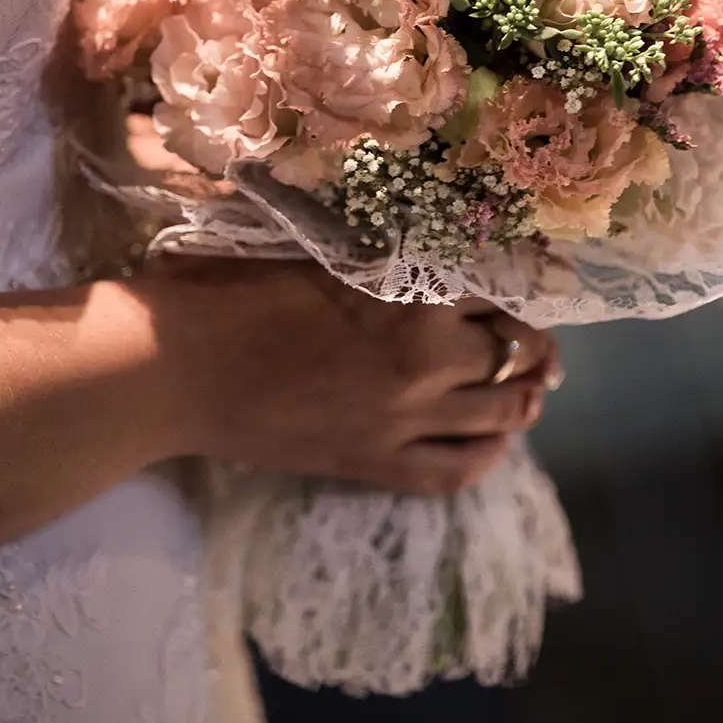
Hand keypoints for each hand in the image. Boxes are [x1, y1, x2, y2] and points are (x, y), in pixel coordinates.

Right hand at [148, 259, 559, 494]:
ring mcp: (403, 419)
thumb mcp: (327, 252)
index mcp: (411, 292)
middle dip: (533, 348)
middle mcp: (424, 358)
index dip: (521, 289)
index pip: (497, 290)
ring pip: (498, 414)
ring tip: (531, 392)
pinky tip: (495, 441)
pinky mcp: (374, 464)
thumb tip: (438, 251)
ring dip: (522, 400)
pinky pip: (455, 471)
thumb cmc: (240, 290)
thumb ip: (389, 255)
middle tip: (540, 347)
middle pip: (511, 353)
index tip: (535, 286)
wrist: (182, 366)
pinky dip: (487, 455)